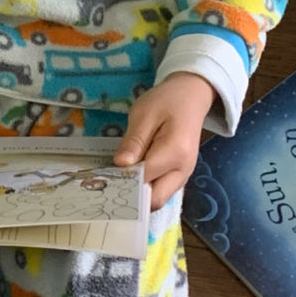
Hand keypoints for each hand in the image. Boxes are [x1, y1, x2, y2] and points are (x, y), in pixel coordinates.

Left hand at [114, 75, 213, 209]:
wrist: (191, 96)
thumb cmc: (168, 101)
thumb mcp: (144, 113)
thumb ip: (134, 141)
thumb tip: (121, 165)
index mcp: (175, 153)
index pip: (144, 180)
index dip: (124, 182)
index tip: (104, 178)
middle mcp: (183, 171)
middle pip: (155, 200)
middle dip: (132, 197)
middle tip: (110, 183)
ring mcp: (184, 175)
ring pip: (159, 199)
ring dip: (139, 195)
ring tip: (119, 179)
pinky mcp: (179, 176)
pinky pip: (161, 191)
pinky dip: (146, 189)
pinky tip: (132, 176)